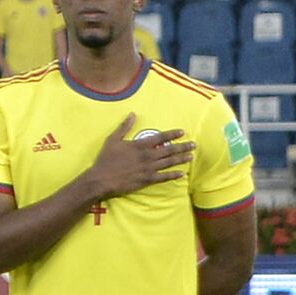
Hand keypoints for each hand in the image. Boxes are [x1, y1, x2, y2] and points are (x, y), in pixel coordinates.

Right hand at [76, 120, 194, 201]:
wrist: (101, 179)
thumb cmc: (106, 159)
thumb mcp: (113, 139)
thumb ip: (124, 127)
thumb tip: (133, 114)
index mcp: (140, 145)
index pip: (160, 137)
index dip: (172, 134)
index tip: (183, 132)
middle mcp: (147, 156)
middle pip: (169, 150)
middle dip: (182, 147)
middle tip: (194, 145)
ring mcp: (148, 169)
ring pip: (169, 163)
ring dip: (181, 159)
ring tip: (191, 156)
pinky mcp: (147, 180)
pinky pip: (163, 178)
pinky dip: (173, 176)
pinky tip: (182, 174)